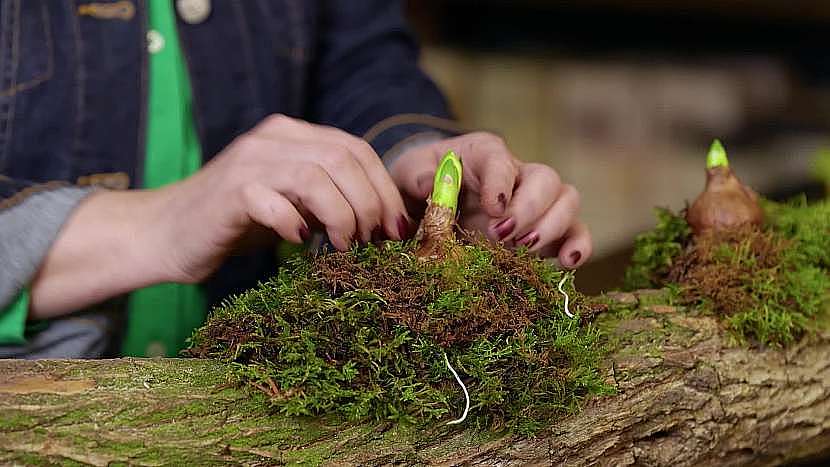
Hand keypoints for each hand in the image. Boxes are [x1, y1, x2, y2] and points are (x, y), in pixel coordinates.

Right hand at [154, 114, 410, 281]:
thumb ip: (331, 198)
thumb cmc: (237, 223)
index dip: (384, 189)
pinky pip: (275, 202)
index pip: (356, 149)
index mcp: (292, 135)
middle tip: (376, 242)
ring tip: (344, 246)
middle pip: (344, 158)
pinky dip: (295, 224)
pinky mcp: (229, 191)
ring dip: (342, 216)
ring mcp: (249, 161)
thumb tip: (385, 221)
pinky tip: (299, 243)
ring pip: (318, 175)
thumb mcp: (294, 204)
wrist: (167, 234)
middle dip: (371, 204)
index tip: (397, 229)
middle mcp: (273, 139)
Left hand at [388, 132, 590, 267]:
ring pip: (567, 201)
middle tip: (502, 235)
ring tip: (524, 248)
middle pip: (545, 178)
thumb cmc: (423, 181)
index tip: (493, 207)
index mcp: (484, 153)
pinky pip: (575, 232)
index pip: (501, 160)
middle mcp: (519, 173)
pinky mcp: (546, 230)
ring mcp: (537, 202)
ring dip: (552, 226)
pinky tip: (567, 263)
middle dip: (529, 208)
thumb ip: (416, 177)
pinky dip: (578, 246)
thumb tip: (429, 186)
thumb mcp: (409, 174)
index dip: (501, 183)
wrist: (431, 198)